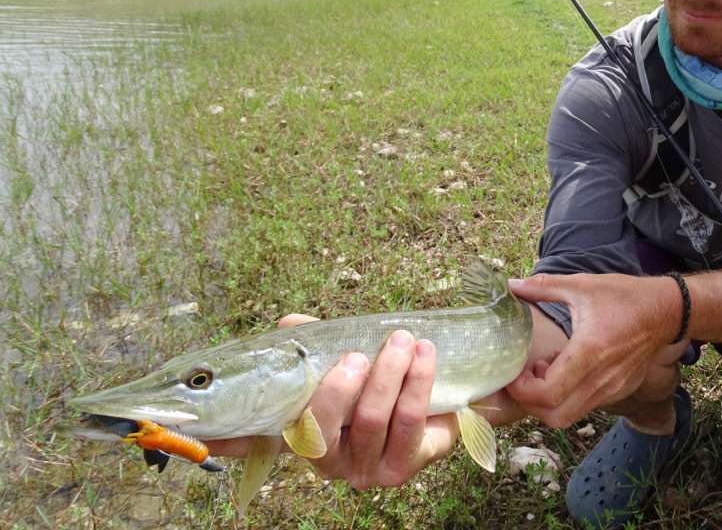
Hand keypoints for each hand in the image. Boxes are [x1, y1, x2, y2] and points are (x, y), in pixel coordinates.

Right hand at [207, 316, 459, 488]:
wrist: (445, 396)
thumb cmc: (384, 377)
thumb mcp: (348, 353)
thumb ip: (317, 341)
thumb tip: (288, 325)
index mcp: (302, 429)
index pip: (255, 443)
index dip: (228, 441)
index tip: (205, 436)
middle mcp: (325, 458)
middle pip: (317, 430)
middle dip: (338, 388)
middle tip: (356, 355)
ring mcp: (362, 467)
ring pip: (369, 420)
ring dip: (388, 373)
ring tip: (402, 340)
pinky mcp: (401, 468)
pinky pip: (407, 422)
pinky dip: (416, 382)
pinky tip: (424, 355)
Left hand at [506, 274, 686, 427]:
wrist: (665, 311)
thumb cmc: (623, 296)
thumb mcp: (581, 285)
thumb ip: (543, 287)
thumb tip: (511, 286)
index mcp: (590, 352)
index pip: (548, 394)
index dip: (523, 389)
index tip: (514, 371)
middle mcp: (602, 379)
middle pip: (555, 416)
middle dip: (531, 402)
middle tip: (523, 377)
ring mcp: (611, 389)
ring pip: (569, 416)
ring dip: (548, 401)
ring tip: (543, 370)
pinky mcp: (618, 392)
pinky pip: (584, 407)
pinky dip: (566, 397)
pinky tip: (564, 369)